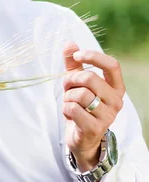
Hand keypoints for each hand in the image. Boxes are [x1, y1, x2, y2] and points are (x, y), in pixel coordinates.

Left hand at [62, 42, 125, 171]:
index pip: (112, 65)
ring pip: (80, 94)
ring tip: (70, 104)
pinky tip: (70, 115)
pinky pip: (74, 109)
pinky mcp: (95, 128)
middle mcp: (116, 101)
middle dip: (71, 80)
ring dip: (68, 97)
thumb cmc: (81, 106)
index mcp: (115, 87)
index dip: (93, 56)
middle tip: (67, 88)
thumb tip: (70, 44)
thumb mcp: (76, 83)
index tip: (77, 56)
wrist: (81, 137)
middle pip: (89, 78)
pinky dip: (66, 109)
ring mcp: (108, 116)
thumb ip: (73, 64)